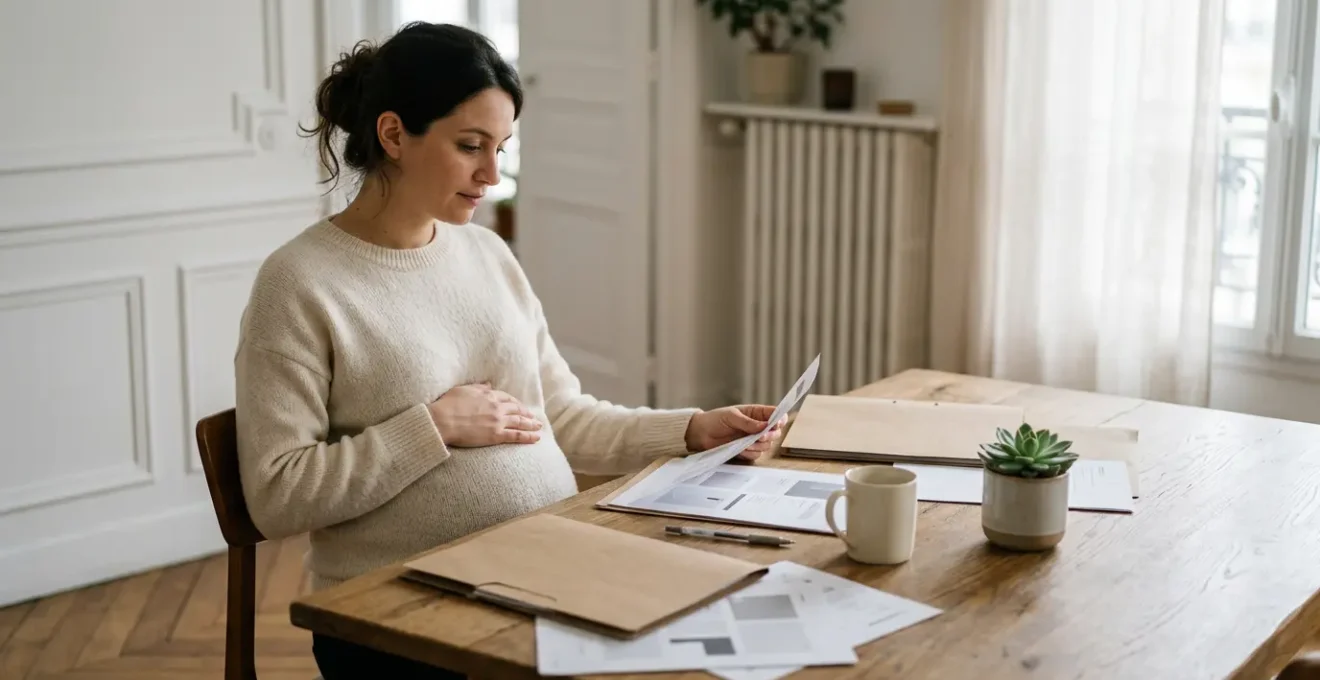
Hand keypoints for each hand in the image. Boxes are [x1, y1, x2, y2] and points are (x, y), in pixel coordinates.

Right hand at [427, 382, 542, 446]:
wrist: (442, 420)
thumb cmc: (448, 405)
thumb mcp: (464, 390)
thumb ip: (478, 387)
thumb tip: (488, 384)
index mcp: (488, 395)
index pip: (507, 398)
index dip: (515, 402)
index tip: (519, 406)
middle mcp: (496, 407)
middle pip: (516, 409)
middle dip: (526, 413)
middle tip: (533, 417)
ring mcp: (498, 421)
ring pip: (520, 421)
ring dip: (531, 424)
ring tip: (538, 426)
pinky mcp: (496, 435)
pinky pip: (516, 435)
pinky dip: (528, 436)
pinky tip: (536, 438)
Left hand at [684, 405, 787, 461]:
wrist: (701, 434)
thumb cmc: (715, 420)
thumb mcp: (731, 417)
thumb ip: (748, 422)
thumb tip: (765, 426)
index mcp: (755, 413)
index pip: (775, 414)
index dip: (780, 419)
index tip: (778, 423)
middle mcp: (757, 426)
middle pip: (775, 432)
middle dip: (770, 435)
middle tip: (761, 436)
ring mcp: (752, 439)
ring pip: (767, 445)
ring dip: (758, 445)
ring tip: (745, 443)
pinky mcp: (746, 451)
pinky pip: (756, 455)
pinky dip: (750, 453)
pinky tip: (741, 449)